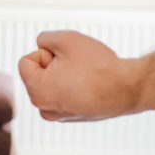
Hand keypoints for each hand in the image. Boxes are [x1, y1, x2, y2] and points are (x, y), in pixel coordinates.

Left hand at [17, 30, 150, 121]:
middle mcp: (44, 108)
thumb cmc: (100, 67)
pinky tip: (91, 85)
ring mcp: (59, 115)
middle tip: (77, 66)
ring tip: (85, 75)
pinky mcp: (73, 116)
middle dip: (54, 64)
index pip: (26, 62)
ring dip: (64, 75)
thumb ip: (45, 38)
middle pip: (38, 73)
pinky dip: (74, 86)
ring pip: (52, 83)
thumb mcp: (67, 39)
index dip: (46, 53)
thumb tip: (42, 45)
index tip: (65, 58)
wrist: (129, 88)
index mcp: (37, 92)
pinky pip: (65, 93)